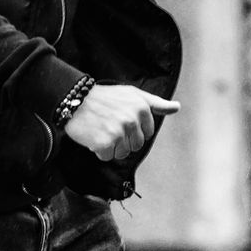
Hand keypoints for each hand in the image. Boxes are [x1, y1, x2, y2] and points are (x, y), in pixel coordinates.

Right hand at [64, 84, 179, 160]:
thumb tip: (176, 107)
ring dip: (110, 145)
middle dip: (122, 138)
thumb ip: (155, 103)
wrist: (74, 99)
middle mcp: (132, 119)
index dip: (132, 129)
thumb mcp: (131, 94)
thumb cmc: (103, 97)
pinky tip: (93, 135)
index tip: (120, 118)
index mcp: (141, 107)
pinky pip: (107, 156)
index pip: (146, 133)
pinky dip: (99, 149)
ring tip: (100, 128)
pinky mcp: (105, 143)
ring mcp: (119, 132)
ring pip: (122, 153)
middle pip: (135, 145)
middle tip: (108, 123)